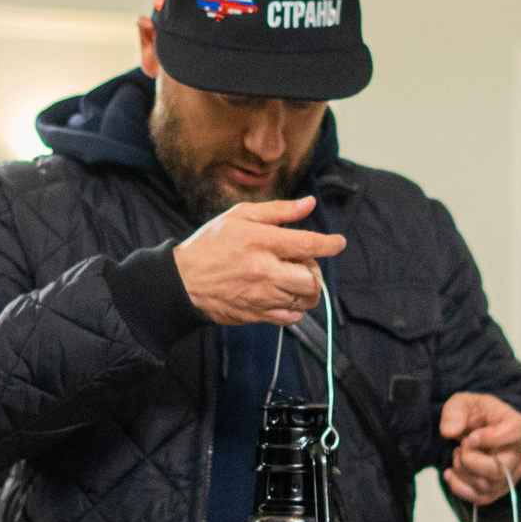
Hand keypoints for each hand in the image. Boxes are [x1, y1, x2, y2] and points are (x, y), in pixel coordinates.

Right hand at [173, 196, 347, 327]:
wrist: (182, 280)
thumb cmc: (211, 244)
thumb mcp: (240, 216)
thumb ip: (278, 210)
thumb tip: (309, 203)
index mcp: (260, 241)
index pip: (308, 244)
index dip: (330, 244)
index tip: (338, 243)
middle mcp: (263, 270)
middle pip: (311, 278)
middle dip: (315, 272)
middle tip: (303, 264)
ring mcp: (260, 296)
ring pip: (304, 299)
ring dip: (307, 290)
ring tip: (293, 280)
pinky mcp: (256, 315)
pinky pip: (291, 317)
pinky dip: (295, 308)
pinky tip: (284, 296)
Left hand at [440, 393, 520, 504]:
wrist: (478, 430)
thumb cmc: (475, 415)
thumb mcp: (462, 402)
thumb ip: (455, 411)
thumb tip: (450, 431)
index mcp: (516, 425)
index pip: (517, 433)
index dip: (493, 438)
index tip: (472, 437)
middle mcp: (520, 452)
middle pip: (499, 470)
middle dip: (470, 460)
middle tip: (462, 446)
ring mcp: (512, 473)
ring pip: (487, 486)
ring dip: (462, 472)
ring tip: (457, 455)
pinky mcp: (500, 488)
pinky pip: (481, 498)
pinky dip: (460, 488)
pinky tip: (451, 474)